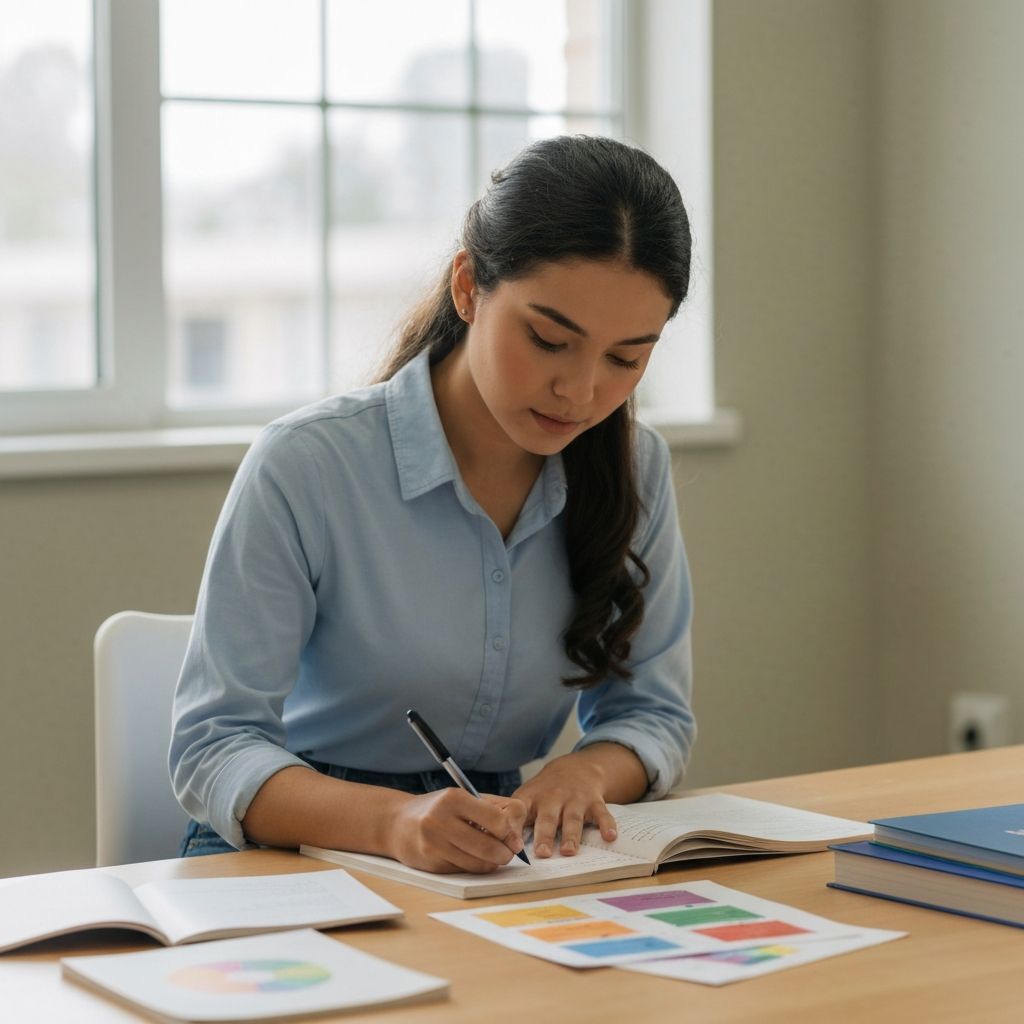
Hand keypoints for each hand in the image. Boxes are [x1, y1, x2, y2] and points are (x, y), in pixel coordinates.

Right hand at [387, 789, 526, 873]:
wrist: (398, 823)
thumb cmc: (439, 809)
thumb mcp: (465, 798)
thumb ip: (495, 810)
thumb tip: (517, 839)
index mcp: (454, 798)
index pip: (497, 819)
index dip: (511, 832)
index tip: (513, 837)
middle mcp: (441, 820)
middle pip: (490, 846)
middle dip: (505, 853)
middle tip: (508, 852)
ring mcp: (434, 843)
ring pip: (478, 863)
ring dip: (492, 863)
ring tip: (492, 856)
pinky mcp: (431, 863)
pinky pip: (464, 870)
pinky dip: (474, 867)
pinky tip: (471, 857)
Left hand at [513, 744, 647, 857]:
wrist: (575, 768)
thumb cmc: (544, 791)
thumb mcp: (526, 798)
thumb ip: (512, 819)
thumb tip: (491, 843)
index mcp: (531, 798)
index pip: (519, 812)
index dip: (513, 827)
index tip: (510, 845)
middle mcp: (552, 798)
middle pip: (548, 818)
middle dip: (544, 835)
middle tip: (542, 853)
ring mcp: (575, 799)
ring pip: (573, 819)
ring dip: (571, 835)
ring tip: (569, 851)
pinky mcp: (594, 802)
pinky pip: (602, 814)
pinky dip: (607, 825)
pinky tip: (610, 836)